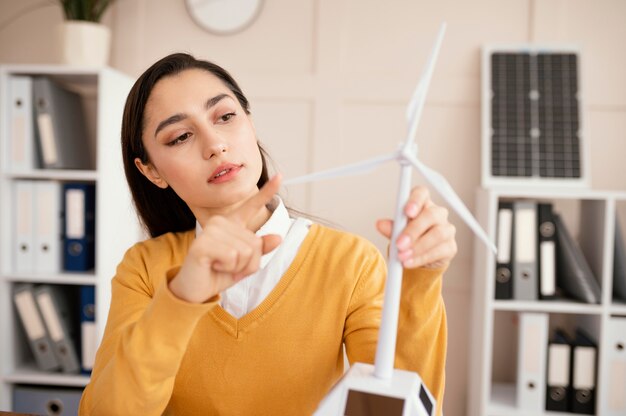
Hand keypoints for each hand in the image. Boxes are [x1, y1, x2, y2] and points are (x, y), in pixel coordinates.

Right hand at [169, 175, 282, 302]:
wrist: (194, 291)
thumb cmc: (218, 274)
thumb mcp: (245, 263)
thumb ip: (260, 250)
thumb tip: (278, 237)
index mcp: (231, 223)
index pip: (252, 206)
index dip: (267, 192)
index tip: (281, 176)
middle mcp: (220, 221)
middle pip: (255, 244)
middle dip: (247, 263)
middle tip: (228, 266)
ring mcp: (211, 230)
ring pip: (246, 251)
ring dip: (237, 267)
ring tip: (219, 266)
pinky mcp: (203, 243)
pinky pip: (233, 257)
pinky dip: (228, 268)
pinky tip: (213, 266)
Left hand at [376, 186, 456, 268]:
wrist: (420, 259)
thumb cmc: (408, 239)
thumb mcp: (396, 232)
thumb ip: (391, 228)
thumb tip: (380, 224)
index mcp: (422, 204)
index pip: (422, 193)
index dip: (415, 200)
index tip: (407, 212)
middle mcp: (437, 214)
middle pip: (430, 215)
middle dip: (413, 231)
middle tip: (399, 244)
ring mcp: (447, 230)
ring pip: (437, 234)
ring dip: (417, 247)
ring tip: (402, 256)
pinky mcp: (450, 247)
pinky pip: (439, 251)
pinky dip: (422, 258)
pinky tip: (410, 262)